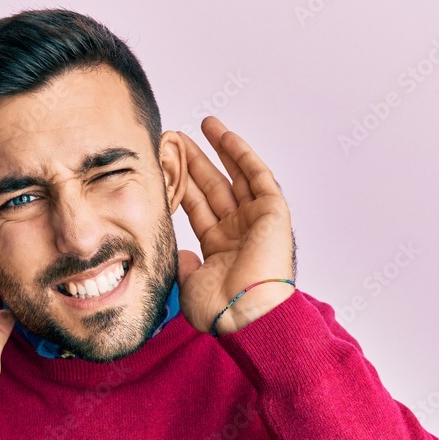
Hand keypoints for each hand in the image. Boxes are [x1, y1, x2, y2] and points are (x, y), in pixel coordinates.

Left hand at [176, 116, 295, 335]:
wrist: (246, 314)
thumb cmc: (221, 310)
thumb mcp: (189, 284)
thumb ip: (184, 264)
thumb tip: (182, 254)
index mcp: (220, 250)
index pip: (198, 208)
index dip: (182, 186)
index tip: (165, 166)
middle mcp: (238, 232)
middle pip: (213, 187)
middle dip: (195, 162)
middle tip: (176, 139)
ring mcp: (256, 221)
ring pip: (235, 176)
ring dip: (219, 150)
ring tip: (201, 125)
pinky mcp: (273, 212)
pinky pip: (257, 176)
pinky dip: (242, 154)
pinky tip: (224, 136)